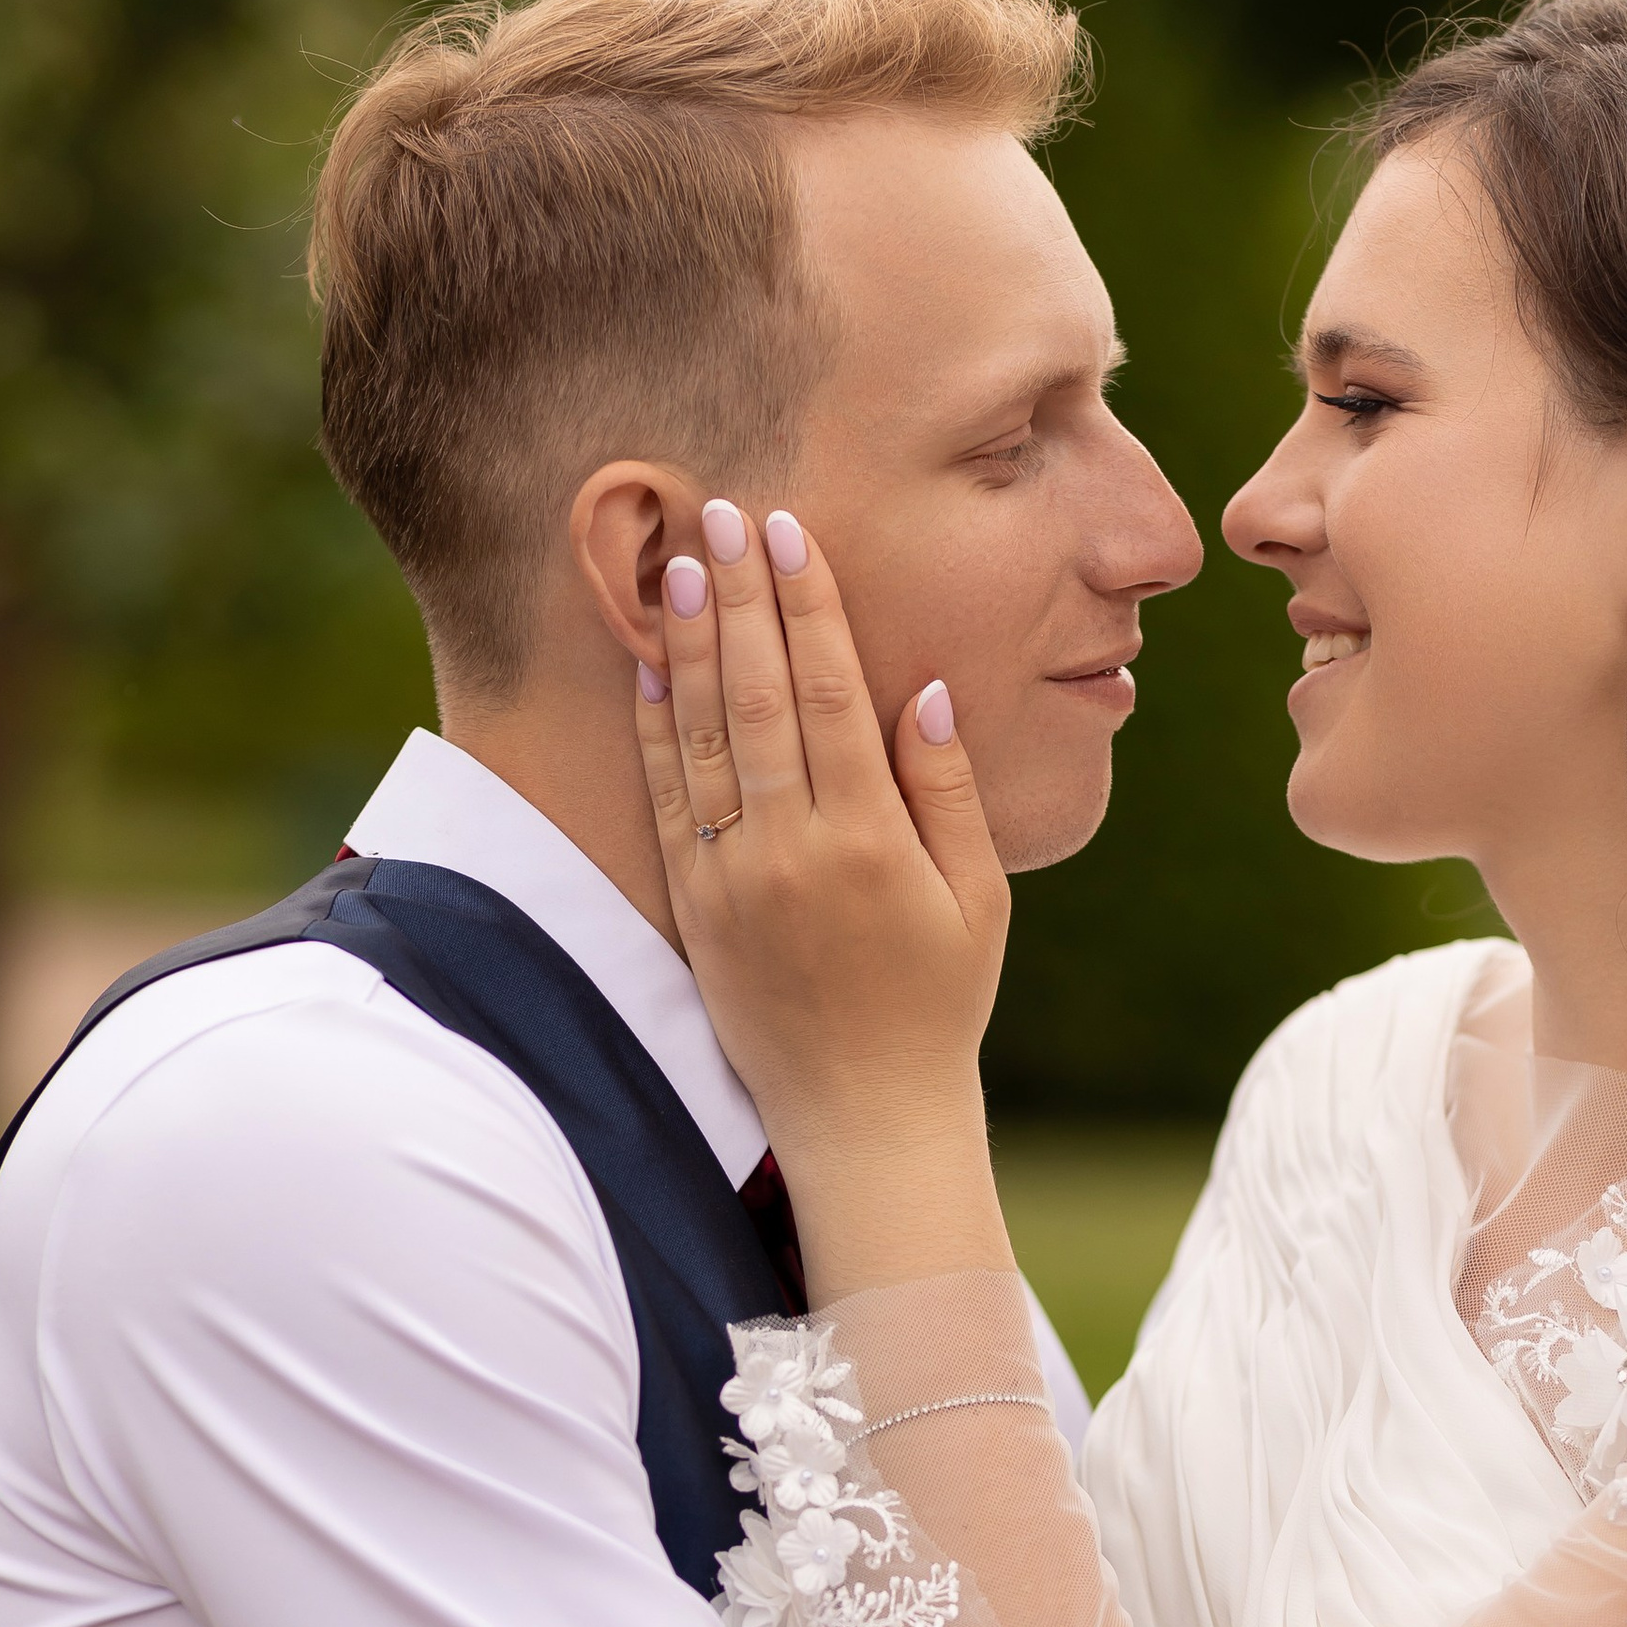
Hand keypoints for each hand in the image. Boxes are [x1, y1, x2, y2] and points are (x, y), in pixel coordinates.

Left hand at [636, 500, 1012, 1293]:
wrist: (861, 1117)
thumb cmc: (936, 1005)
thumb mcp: (975, 899)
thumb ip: (948, 792)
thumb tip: (926, 690)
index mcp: (869, 841)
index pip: (832, 694)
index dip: (810, 606)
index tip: (792, 533)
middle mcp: (791, 852)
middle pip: (759, 696)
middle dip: (741, 596)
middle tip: (724, 509)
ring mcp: (732, 879)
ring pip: (703, 737)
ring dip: (691, 644)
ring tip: (679, 563)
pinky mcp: (693, 907)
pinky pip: (667, 801)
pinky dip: (656, 730)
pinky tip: (652, 668)